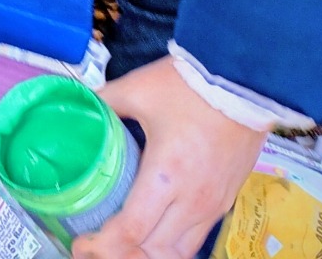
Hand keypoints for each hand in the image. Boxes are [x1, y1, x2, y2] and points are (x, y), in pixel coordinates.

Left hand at [72, 58, 265, 258]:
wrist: (244, 81)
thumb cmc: (190, 85)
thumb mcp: (137, 89)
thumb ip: (103, 102)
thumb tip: (77, 106)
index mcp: (166, 174)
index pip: (131, 230)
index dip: (101, 245)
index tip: (81, 241)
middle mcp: (191, 199)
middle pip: (152, 250)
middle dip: (118, 254)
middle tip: (94, 246)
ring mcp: (212, 205)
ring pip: (177, 252)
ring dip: (147, 254)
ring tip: (122, 245)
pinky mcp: (225, 202)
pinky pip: (195, 239)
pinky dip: (169, 245)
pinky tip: (152, 235)